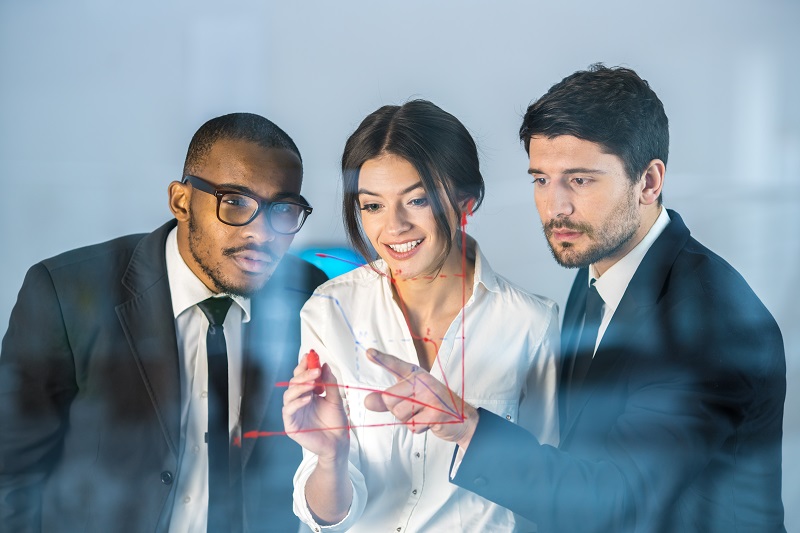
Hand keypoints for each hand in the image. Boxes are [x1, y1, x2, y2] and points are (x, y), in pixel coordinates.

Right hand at [282, 352, 349, 461]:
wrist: (338, 443)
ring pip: (288, 394)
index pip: (301, 376)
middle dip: (303, 374)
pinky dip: (298, 402)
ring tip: (313, 383)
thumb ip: (330, 383)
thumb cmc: (336, 422)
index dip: (303, 365)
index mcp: (308, 393)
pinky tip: (309, 398)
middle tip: (316, 370)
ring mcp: (293, 412)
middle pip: (293, 382)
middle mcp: (298, 401)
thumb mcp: (336, 399)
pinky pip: (289, 410)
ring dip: (300, 386)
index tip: (310, 355)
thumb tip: (325, 365)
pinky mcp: (291, 424)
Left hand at [363, 349, 478, 449]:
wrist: (462, 417)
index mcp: (415, 375)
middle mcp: (423, 381)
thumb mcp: (408, 398)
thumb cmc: (433, 405)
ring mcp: (431, 396)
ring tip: (423, 414)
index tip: (369, 352)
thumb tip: (367, 401)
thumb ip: (386, 400)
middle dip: (397, 410)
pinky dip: (418, 428)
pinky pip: (412, 426)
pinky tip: (429, 421)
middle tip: (415, 408)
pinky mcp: (436, 413)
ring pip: (400, 414)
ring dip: (408, 420)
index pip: (395, 365)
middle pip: (389, 399)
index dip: (381, 359)